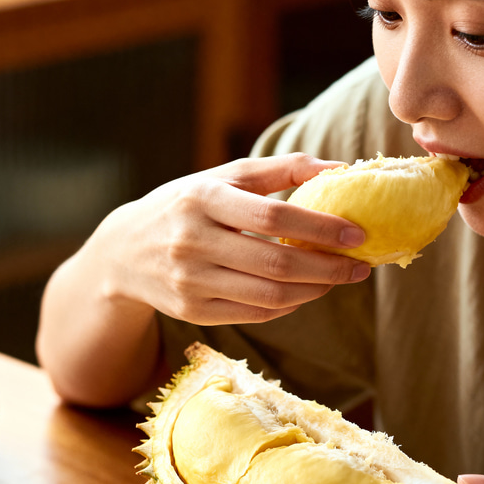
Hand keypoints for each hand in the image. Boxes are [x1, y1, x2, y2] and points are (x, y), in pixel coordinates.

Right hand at [91, 152, 370, 325]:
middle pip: (276, 265)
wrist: (123, 252)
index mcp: (202, 198)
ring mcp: (190, 282)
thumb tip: (340, 168)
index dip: (320, 228)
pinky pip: (256, 314)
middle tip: (360, 266)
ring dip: (315, 291)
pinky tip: (306, 292)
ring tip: (339, 279)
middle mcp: (192, 242)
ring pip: (270, 296)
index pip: (273, 217)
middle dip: (329, 269)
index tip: (357, 234)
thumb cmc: (186, 206)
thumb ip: (280, 170)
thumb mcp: (222, 177)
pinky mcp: (193, 312)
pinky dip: (289, 305)